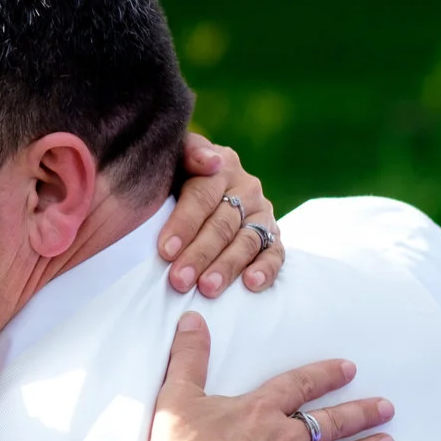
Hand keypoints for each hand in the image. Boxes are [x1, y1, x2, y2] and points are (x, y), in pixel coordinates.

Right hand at [144, 313, 392, 440]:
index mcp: (260, 411)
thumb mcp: (177, 397)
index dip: (325, 376)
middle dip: (360, 413)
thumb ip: (189, 357)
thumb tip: (193, 319)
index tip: (349, 370)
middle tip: (386, 408)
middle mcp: (285, 440)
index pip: (299, 386)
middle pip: (330, 422)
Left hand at [160, 135, 282, 298]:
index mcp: (222, 167)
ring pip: (246, 241)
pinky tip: (251, 284)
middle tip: (179, 280)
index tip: (165, 250)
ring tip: (208, 288)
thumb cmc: (176, 177)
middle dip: (199, 254)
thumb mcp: (175, 160)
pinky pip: (275, 253)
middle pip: (222, 224)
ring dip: (227, 266)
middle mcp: (246, 189)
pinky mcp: (272, 235)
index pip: (202, 197)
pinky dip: (265, 269)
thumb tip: (211, 162)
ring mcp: (261, 213)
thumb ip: (188, 153)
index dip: (183, 224)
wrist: (195, 186)